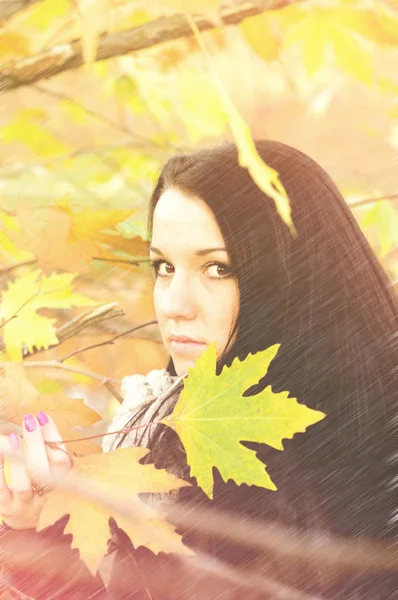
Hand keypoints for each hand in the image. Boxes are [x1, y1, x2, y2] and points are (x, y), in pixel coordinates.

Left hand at [0, 412, 71, 529]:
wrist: (26, 520)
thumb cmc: (40, 486)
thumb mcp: (50, 471)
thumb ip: (46, 451)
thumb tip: (36, 421)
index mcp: (61, 481)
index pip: (61, 458)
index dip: (53, 437)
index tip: (41, 416)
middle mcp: (46, 495)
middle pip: (43, 470)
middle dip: (36, 443)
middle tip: (28, 421)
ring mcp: (26, 504)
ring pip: (23, 484)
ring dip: (17, 460)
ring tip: (13, 438)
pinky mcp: (8, 509)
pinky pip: (2, 492)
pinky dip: (0, 475)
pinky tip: (0, 457)